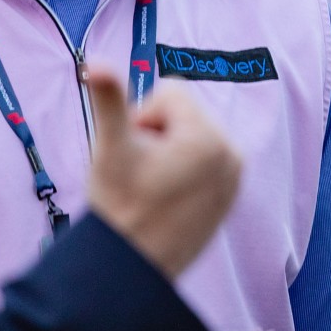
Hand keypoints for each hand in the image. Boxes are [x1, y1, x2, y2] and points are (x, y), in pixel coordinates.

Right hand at [86, 69, 242, 279]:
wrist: (132, 268)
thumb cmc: (120, 205)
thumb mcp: (111, 148)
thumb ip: (109, 101)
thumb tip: (96, 63)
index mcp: (209, 136)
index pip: (171, 93)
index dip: (142, 117)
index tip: (135, 152)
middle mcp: (232, 152)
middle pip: (184, 115)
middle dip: (157, 135)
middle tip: (143, 174)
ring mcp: (235, 175)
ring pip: (191, 138)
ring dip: (169, 153)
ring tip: (154, 189)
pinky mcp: (231, 194)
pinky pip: (203, 162)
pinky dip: (184, 172)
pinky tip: (169, 200)